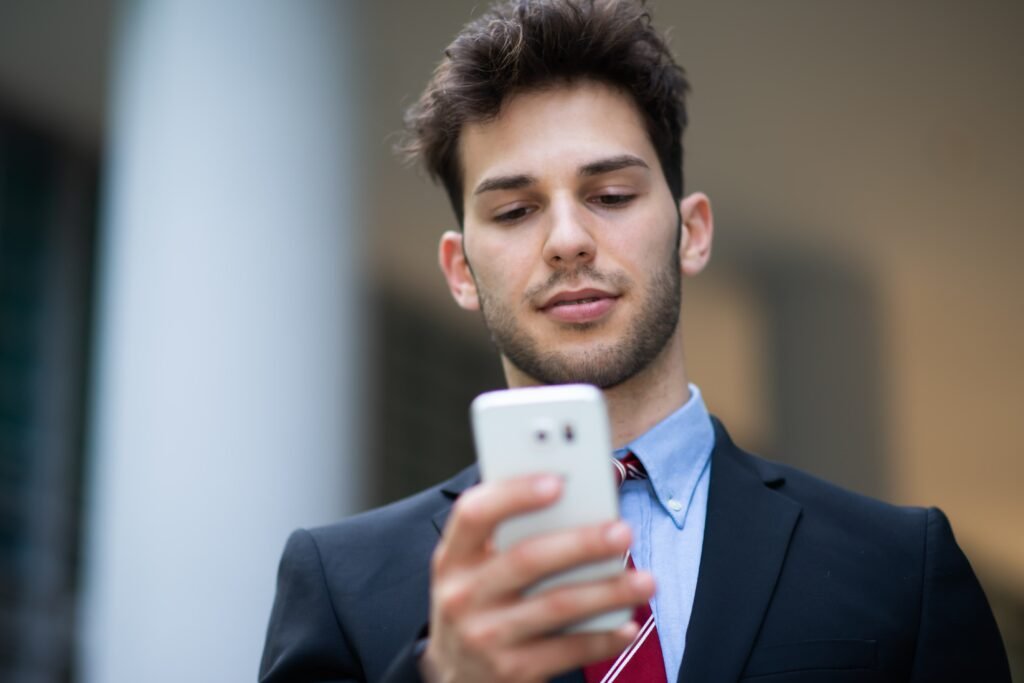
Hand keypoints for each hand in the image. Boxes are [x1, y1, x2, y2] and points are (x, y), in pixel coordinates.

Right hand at [419, 473, 654, 682]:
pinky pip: (567, 651)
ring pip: (556, 606)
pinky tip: (628, 626)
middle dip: (581, 543)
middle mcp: (462, 595)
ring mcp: (485, 636)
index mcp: (453, 557)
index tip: (558, 482)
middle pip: (526, 559)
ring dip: (606, 591)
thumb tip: (579, 501)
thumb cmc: (479, 603)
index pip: (474, 513)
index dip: (514, 494)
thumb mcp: (475, 568)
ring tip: (645, 580)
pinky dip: (603, 638)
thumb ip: (510, 535)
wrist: (457, 676)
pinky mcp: (512, 670)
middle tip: (623, 531)